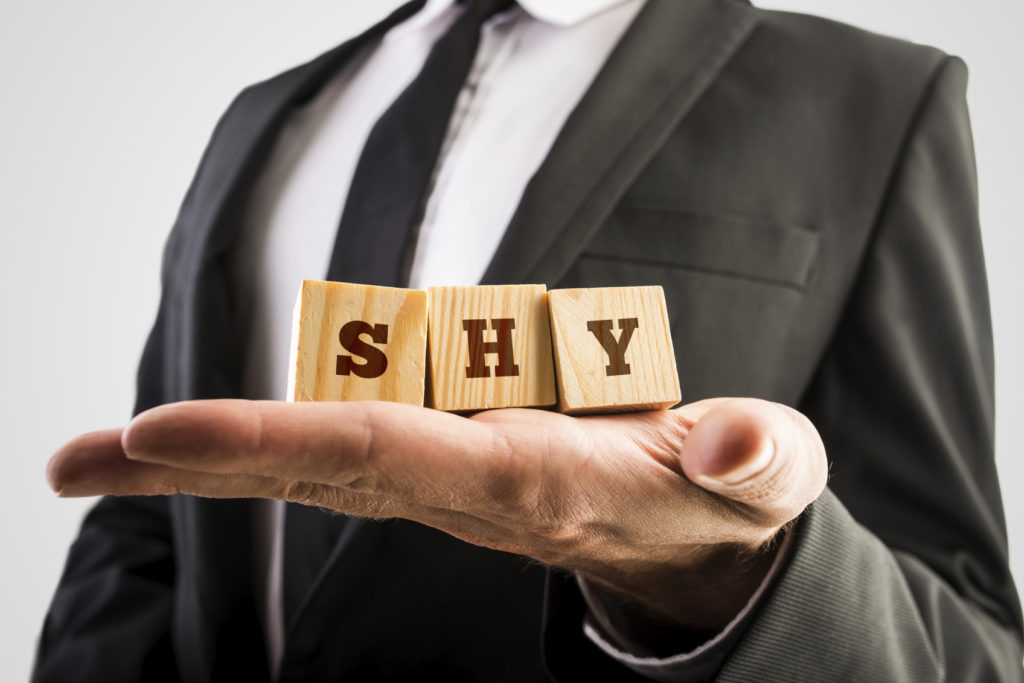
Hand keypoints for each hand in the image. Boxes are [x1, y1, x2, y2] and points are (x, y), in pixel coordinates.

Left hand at [47, 397, 826, 631]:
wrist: (689, 536)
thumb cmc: (719, 497)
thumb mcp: (766, 473)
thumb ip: (754, 455)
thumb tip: (725, 443)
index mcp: (536, 480)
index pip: (397, 455)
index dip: (285, 440)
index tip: (169, 435)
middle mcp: (473, 484)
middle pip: (326, 465)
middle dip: (209, 462)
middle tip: (81, 460)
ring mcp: (454, 476)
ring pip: (321, 456)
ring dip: (214, 457)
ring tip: (102, 456)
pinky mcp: (451, 460)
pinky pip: (349, 440)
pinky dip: (267, 441)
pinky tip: (196, 445)